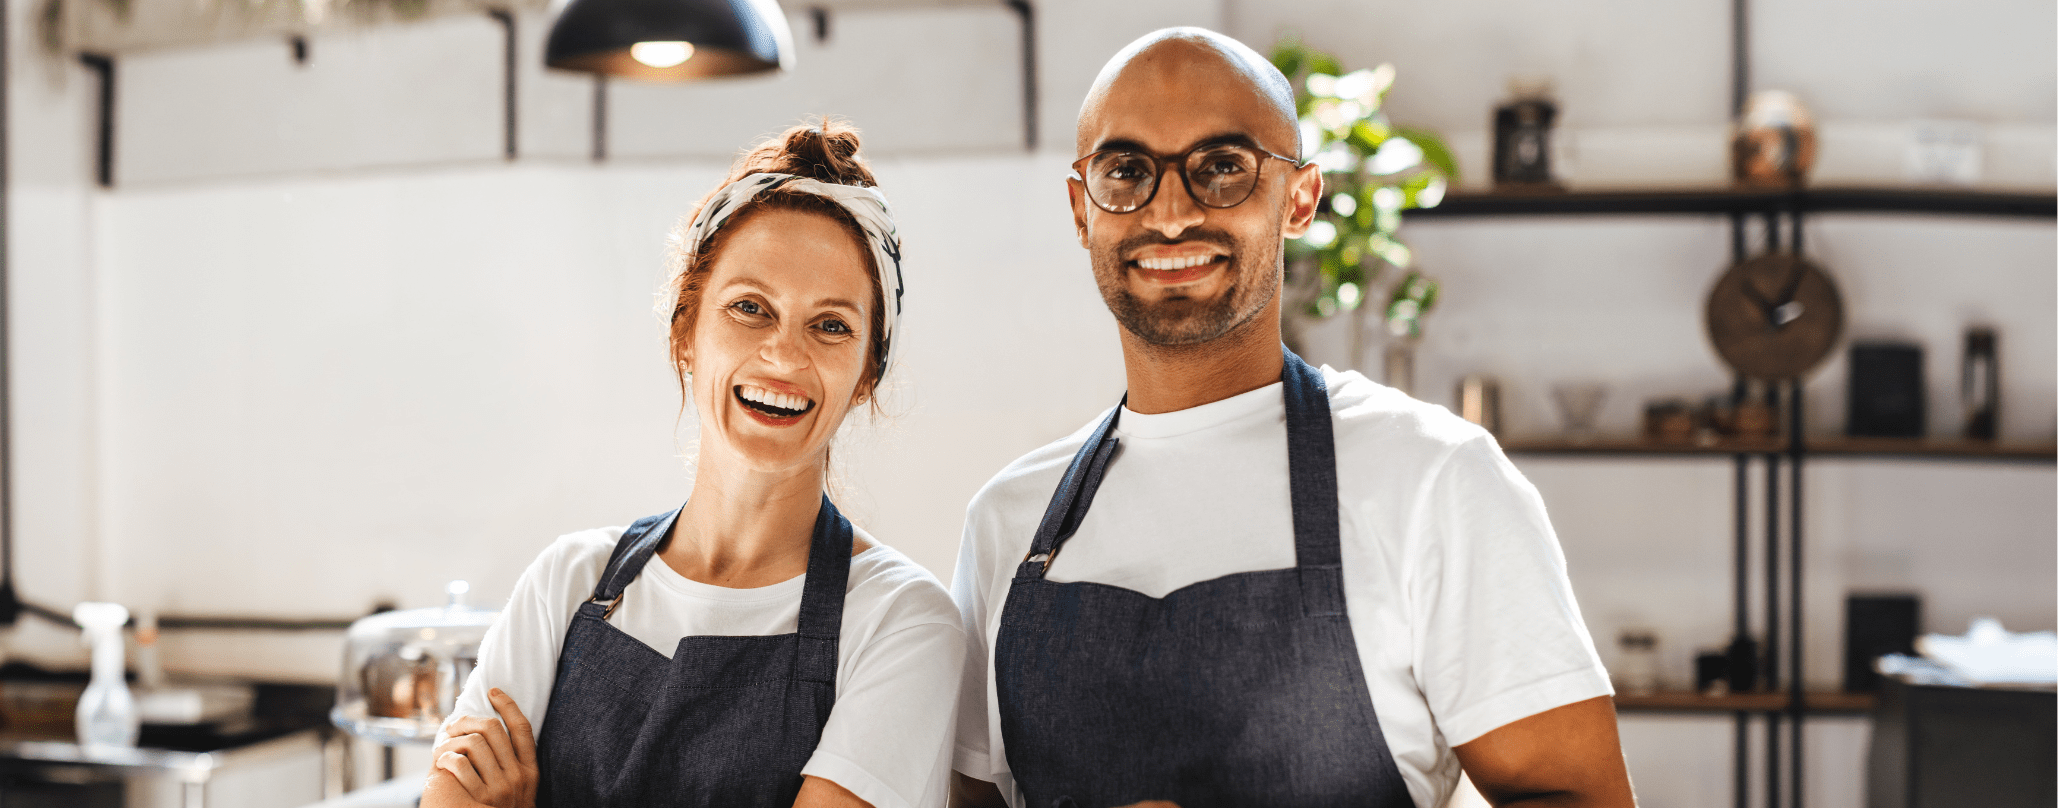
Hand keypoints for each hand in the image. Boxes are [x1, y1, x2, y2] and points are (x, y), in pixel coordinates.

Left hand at [432, 688, 539, 807]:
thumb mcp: (520, 789)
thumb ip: (512, 766)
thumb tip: (492, 734)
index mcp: (530, 771)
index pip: (522, 729)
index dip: (508, 705)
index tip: (493, 691)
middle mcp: (518, 777)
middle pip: (494, 730)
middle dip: (469, 719)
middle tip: (455, 722)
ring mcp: (499, 789)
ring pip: (474, 744)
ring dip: (452, 739)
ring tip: (443, 743)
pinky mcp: (479, 799)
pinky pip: (459, 765)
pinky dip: (446, 758)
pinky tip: (441, 761)